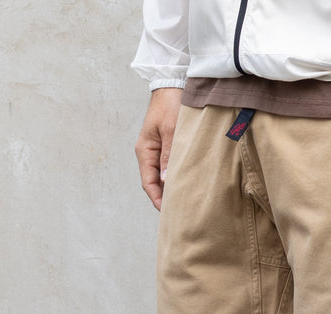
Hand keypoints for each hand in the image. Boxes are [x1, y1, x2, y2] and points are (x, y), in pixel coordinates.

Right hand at [135, 87, 182, 210]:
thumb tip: (165, 180)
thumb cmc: (171, 103)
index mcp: (145, 150)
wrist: (174, 83)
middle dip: (164, 198)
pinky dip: (175, 178)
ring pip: (162, 176)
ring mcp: (157, 150)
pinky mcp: (167, 146)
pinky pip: (169, 167)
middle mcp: (149, 153)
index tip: (169, 213)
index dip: (157, 200)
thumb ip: (169, 155)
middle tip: (179, 214)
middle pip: (154, 183)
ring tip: (184, 203)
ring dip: (171, 189)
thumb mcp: (171, 129)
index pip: (148, 183)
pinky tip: (186, 184)